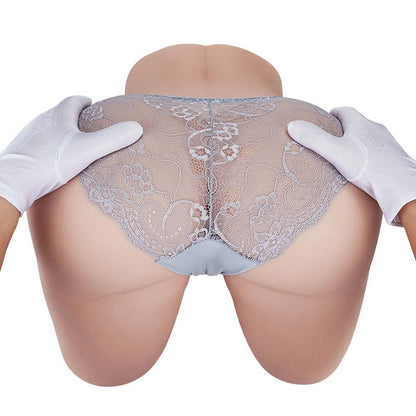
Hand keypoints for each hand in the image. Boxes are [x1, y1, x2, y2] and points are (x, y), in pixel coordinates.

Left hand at [0, 95, 142, 216]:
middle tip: (87, 125)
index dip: (83, 101)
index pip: (73, 101)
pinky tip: (54, 160)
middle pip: (60, 113)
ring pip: (49, 128)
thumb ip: (112, 139)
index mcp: (58, 116)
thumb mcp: (87, 151)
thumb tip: (138, 127)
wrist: (13, 182)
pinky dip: (50, 145)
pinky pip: (40, 143)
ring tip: (72, 143)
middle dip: (74, 117)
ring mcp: (30, 136)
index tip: (91, 103)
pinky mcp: (22, 151)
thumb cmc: (50, 164)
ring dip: (61, 131)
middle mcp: (42, 121)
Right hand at [287, 107, 415, 226]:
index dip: (331, 115)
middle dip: (342, 131)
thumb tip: (292, 125)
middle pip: (356, 124)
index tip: (323, 123)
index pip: (344, 111)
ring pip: (367, 138)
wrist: (400, 187)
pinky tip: (362, 170)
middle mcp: (376, 129)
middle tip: (329, 143)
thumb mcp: (335, 152)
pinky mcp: (394, 158)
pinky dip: (367, 156)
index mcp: (360, 124)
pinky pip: (376, 152)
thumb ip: (313, 139)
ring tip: (344, 158)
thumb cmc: (368, 168)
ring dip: (355, 144)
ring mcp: (387, 144)